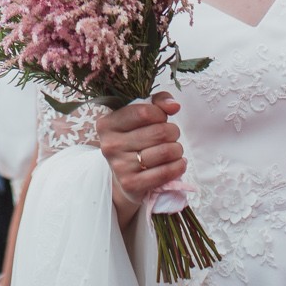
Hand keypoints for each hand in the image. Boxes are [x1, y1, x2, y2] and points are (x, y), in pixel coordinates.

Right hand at [96, 94, 185, 222]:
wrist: (124, 178)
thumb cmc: (135, 141)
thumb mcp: (140, 116)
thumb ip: (157, 101)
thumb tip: (174, 106)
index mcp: (107, 124)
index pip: (144, 112)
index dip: (160, 114)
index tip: (161, 118)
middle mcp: (110, 145)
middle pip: (159, 132)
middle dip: (173, 132)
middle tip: (171, 136)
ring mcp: (119, 166)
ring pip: (165, 151)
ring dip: (177, 150)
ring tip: (174, 150)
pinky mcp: (131, 184)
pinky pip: (166, 172)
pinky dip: (178, 166)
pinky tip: (177, 164)